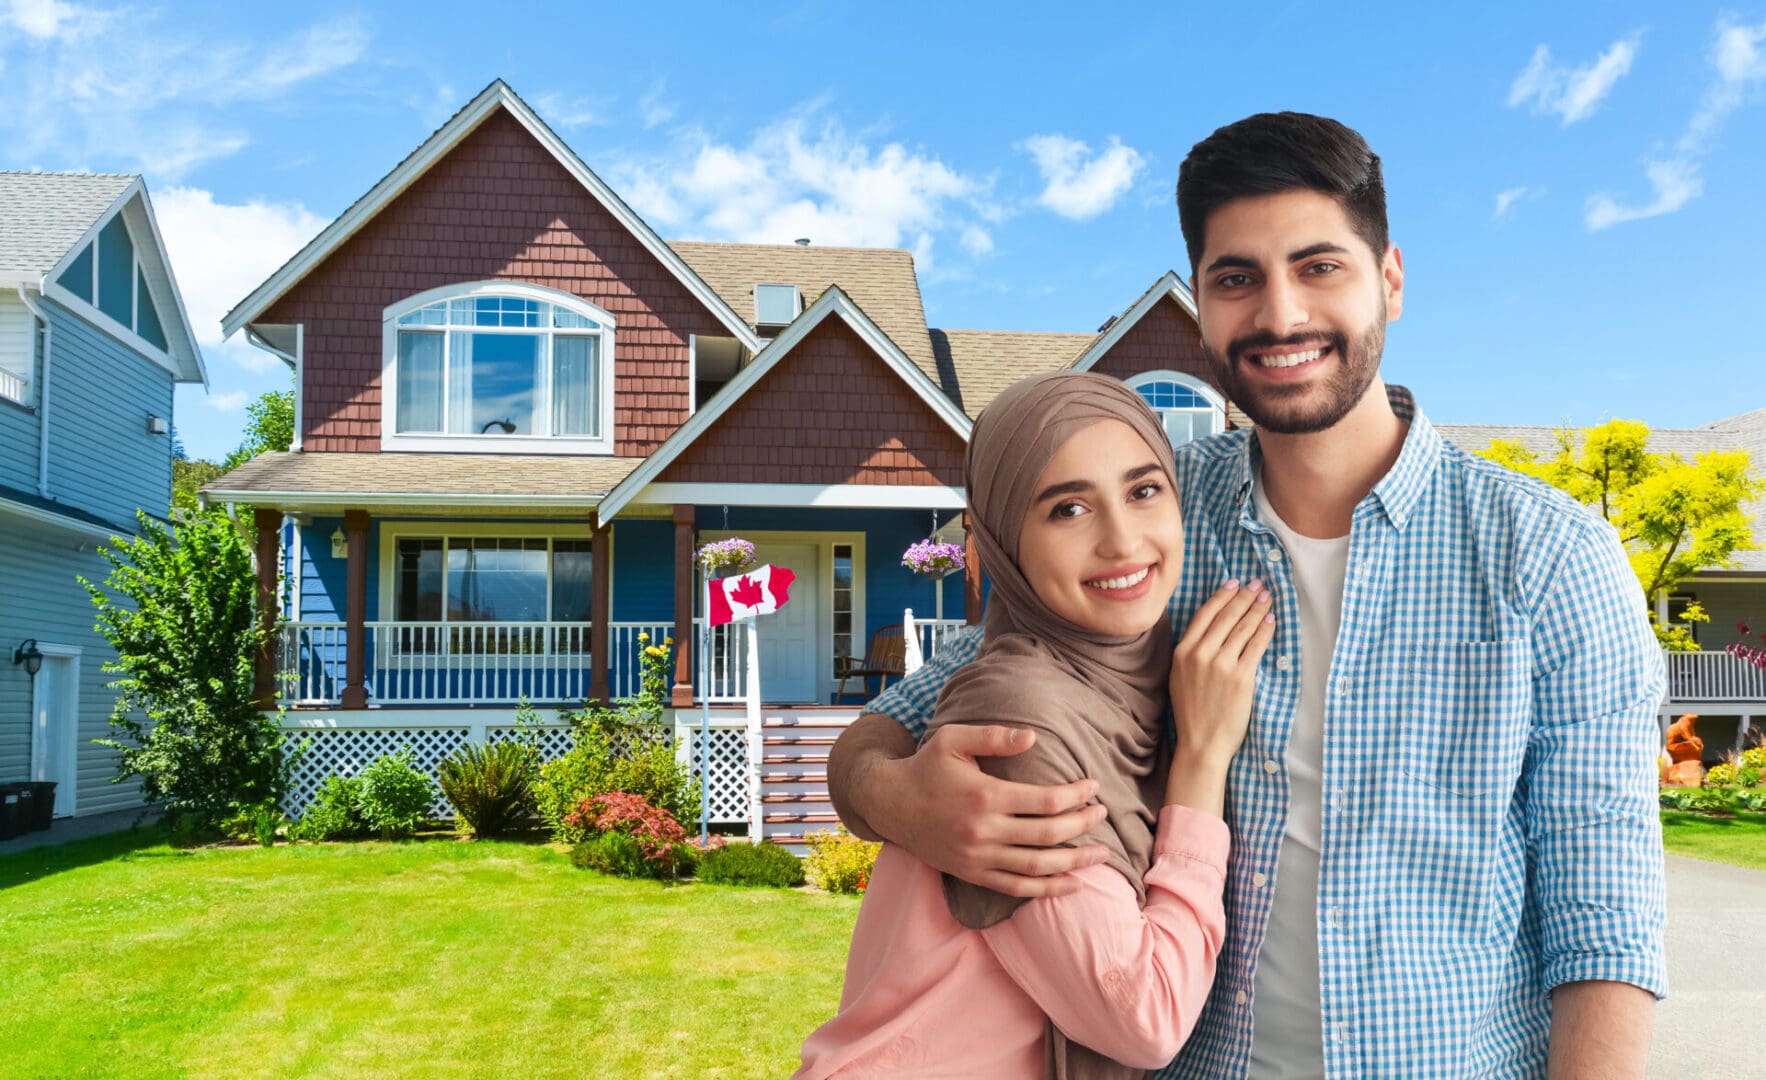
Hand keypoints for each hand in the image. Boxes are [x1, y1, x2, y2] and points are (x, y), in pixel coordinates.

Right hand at [866, 723, 1111, 897]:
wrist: (889, 803)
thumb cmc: (925, 766)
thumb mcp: (953, 739)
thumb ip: (993, 736)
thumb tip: (1033, 737)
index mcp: (985, 796)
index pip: (1046, 801)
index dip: (1076, 795)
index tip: (1093, 786)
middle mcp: (984, 830)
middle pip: (1048, 834)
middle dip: (1083, 825)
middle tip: (1103, 814)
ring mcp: (978, 857)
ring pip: (1037, 867)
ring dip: (1074, 862)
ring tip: (1101, 854)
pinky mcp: (972, 873)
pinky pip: (1016, 888)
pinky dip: (1047, 890)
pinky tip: (1072, 884)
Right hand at [1170, 579, 1274, 767]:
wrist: (1201, 743)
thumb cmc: (1191, 713)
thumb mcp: (1180, 677)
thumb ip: (1191, 653)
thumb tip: (1211, 631)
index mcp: (1182, 652)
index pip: (1205, 614)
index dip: (1222, 595)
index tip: (1234, 582)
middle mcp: (1200, 654)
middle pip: (1227, 616)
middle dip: (1245, 597)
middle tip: (1258, 584)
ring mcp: (1221, 664)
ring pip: (1243, 628)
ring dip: (1258, 609)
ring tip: (1267, 598)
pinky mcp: (1241, 677)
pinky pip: (1256, 646)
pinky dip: (1265, 630)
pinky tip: (1271, 621)